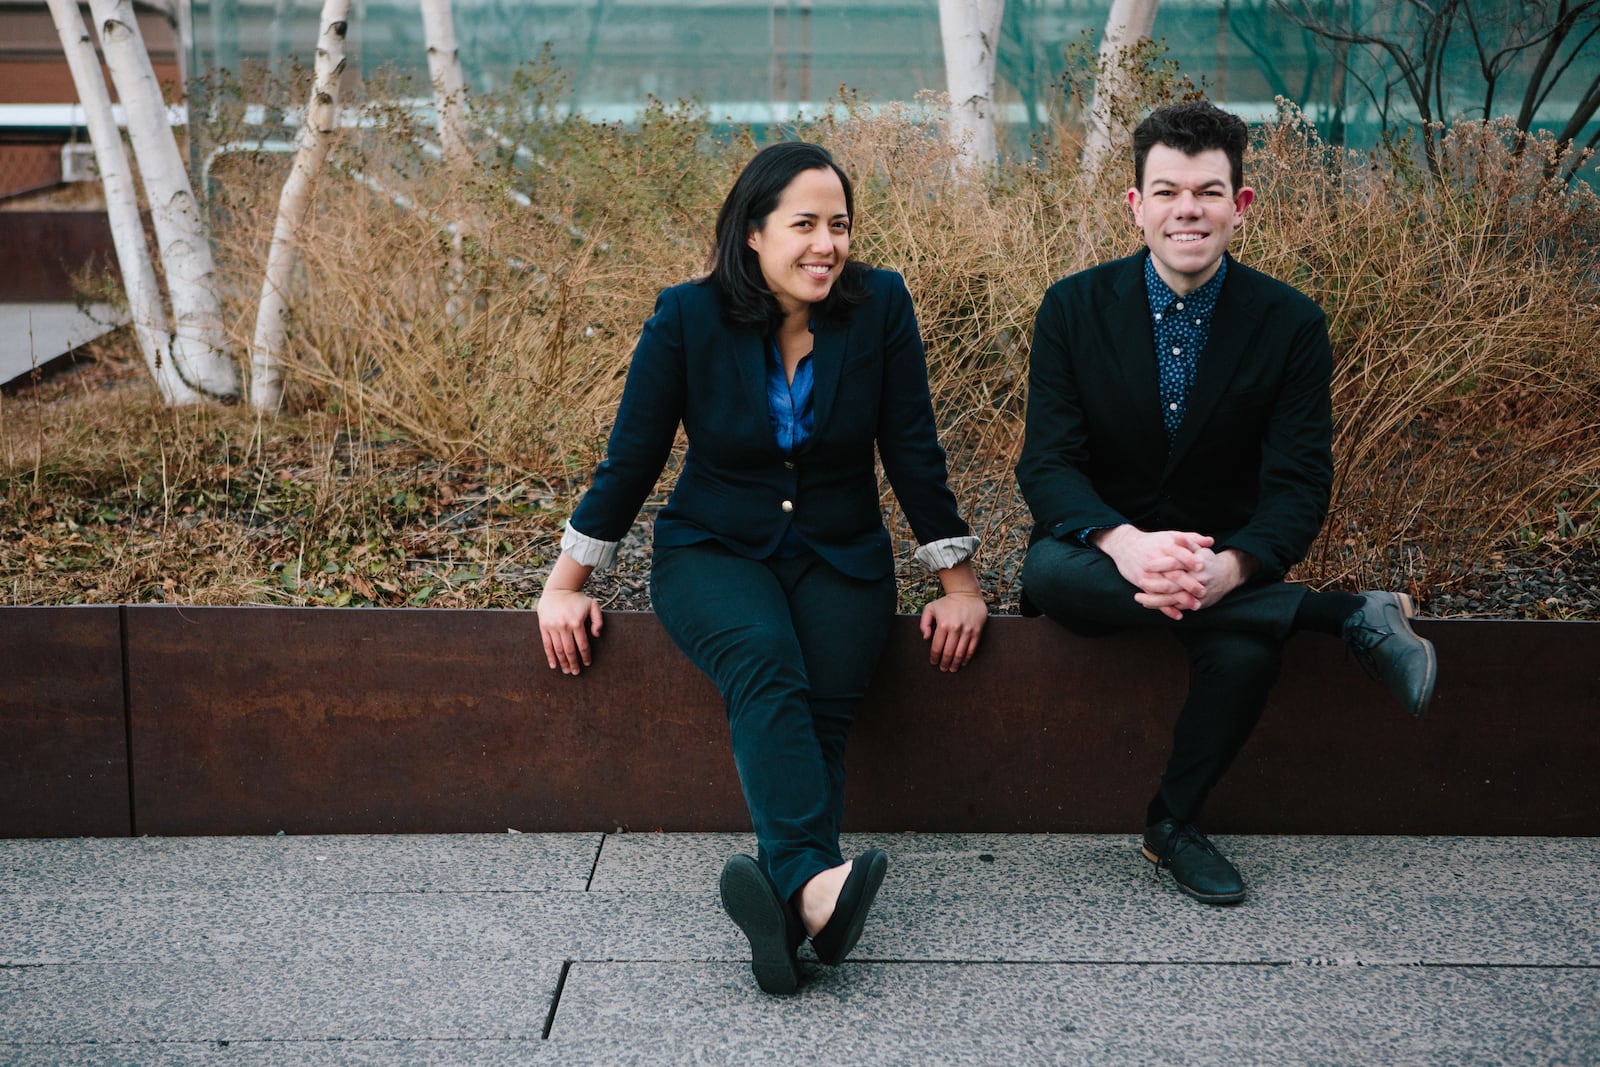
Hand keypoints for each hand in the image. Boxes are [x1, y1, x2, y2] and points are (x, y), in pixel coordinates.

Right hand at [536, 587, 602, 674]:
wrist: (558, 590)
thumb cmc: (577, 599)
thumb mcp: (593, 605)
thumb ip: (598, 620)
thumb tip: (596, 635)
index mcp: (577, 622)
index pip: (582, 645)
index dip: (585, 656)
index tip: (587, 664)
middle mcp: (564, 626)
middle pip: (569, 650)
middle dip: (573, 663)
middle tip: (576, 672)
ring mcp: (552, 627)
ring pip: (558, 649)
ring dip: (562, 662)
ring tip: (566, 671)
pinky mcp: (543, 626)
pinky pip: (547, 644)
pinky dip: (550, 656)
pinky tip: (554, 665)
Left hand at [920, 591, 986, 671]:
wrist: (966, 594)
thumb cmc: (946, 602)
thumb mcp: (930, 608)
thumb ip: (924, 623)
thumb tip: (926, 638)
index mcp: (943, 624)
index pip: (937, 647)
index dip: (934, 657)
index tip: (934, 662)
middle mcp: (955, 629)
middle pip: (948, 652)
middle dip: (945, 663)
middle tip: (943, 669)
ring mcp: (967, 631)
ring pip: (960, 653)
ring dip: (956, 663)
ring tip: (952, 669)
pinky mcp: (977, 631)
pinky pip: (972, 648)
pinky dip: (967, 658)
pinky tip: (963, 662)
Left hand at [1132, 546, 1254, 617]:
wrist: (1227, 577)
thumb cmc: (1209, 561)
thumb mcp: (1200, 550)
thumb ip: (1188, 543)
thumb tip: (1177, 537)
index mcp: (1197, 566)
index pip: (1176, 564)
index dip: (1161, 564)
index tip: (1146, 564)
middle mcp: (1197, 582)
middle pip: (1173, 585)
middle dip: (1155, 585)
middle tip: (1139, 581)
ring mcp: (1196, 596)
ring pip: (1172, 600)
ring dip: (1154, 600)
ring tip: (1138, 598)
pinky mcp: (1196, 605)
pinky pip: (1176, 608)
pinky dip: (1162, 607)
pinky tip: (1148, 604)